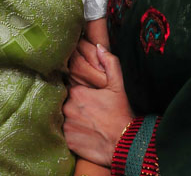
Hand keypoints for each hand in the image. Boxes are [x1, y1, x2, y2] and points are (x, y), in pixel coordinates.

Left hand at [64, 45, 133, 166]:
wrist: (126, 145)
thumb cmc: (122, 113)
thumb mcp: (119, 85)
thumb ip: (109, 62)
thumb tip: (99, 47)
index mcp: (77, 92)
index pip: (69, 88)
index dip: (78, 92)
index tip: (86, 97)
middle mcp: (68, 108)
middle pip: (65, 102)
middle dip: (74, 105)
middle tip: (88, 112)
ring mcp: (67, 126)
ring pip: (64, 118)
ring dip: (72, 119)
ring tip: (86, 124)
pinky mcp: (68, 142)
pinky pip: (65, 134)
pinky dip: (72, 133)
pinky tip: (84, 134)